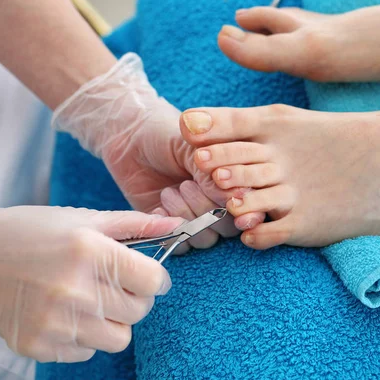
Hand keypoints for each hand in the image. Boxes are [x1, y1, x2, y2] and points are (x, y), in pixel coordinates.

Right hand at [0, 206, 180, 362]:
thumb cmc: (34, 232)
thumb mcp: (85, 219)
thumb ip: (135, 225)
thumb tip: (176, 226)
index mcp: (89, 251)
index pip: (153, 281)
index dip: (156, 278)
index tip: (147, 275)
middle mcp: (73, 290)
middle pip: (140, 311)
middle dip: (134, 297)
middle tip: (113, 283)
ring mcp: (54, 322)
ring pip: (119, 338)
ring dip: (113, 321)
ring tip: (91, 300)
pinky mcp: (38, 345)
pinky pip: (87, 351)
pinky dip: (85, 336)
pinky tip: (66, 313)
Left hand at [51, 53, 263, 249]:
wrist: (128, 138)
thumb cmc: (166, 134)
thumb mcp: (195, 146)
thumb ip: (215, 170)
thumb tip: (235, 196)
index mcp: (235, 180)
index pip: (251, 202)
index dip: (239, 200)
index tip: (218, 185)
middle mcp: (220, 203)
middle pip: (231, 227)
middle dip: (207, 207)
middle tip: (187, 183)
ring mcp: (197, 218)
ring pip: (206, 239)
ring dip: (186, 216)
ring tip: (170, 191)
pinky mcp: (172, 229)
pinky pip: (180, 245)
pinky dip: (168, 228)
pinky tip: (159, 205)